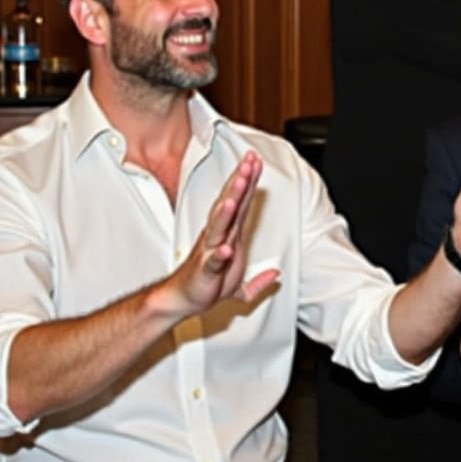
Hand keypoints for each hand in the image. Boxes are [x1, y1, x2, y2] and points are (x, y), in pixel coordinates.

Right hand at [159, 151, 280, 316]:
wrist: (184, 300)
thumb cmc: (207, 283)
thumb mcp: (241, 283)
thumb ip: (260, 279)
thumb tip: (276, 275)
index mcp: (229, 234)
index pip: (241, 203)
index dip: (248, 182)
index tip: (254, 162)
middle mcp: (219, 237)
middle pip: (230, 205)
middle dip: (239, 184)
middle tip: (247, 163)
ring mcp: (210, 252)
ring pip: (219, 226)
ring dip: (228, 209)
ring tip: (235, 194)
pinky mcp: (205, 271)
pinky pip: (212, 261)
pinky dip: (219, 255)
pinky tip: (225, 249)